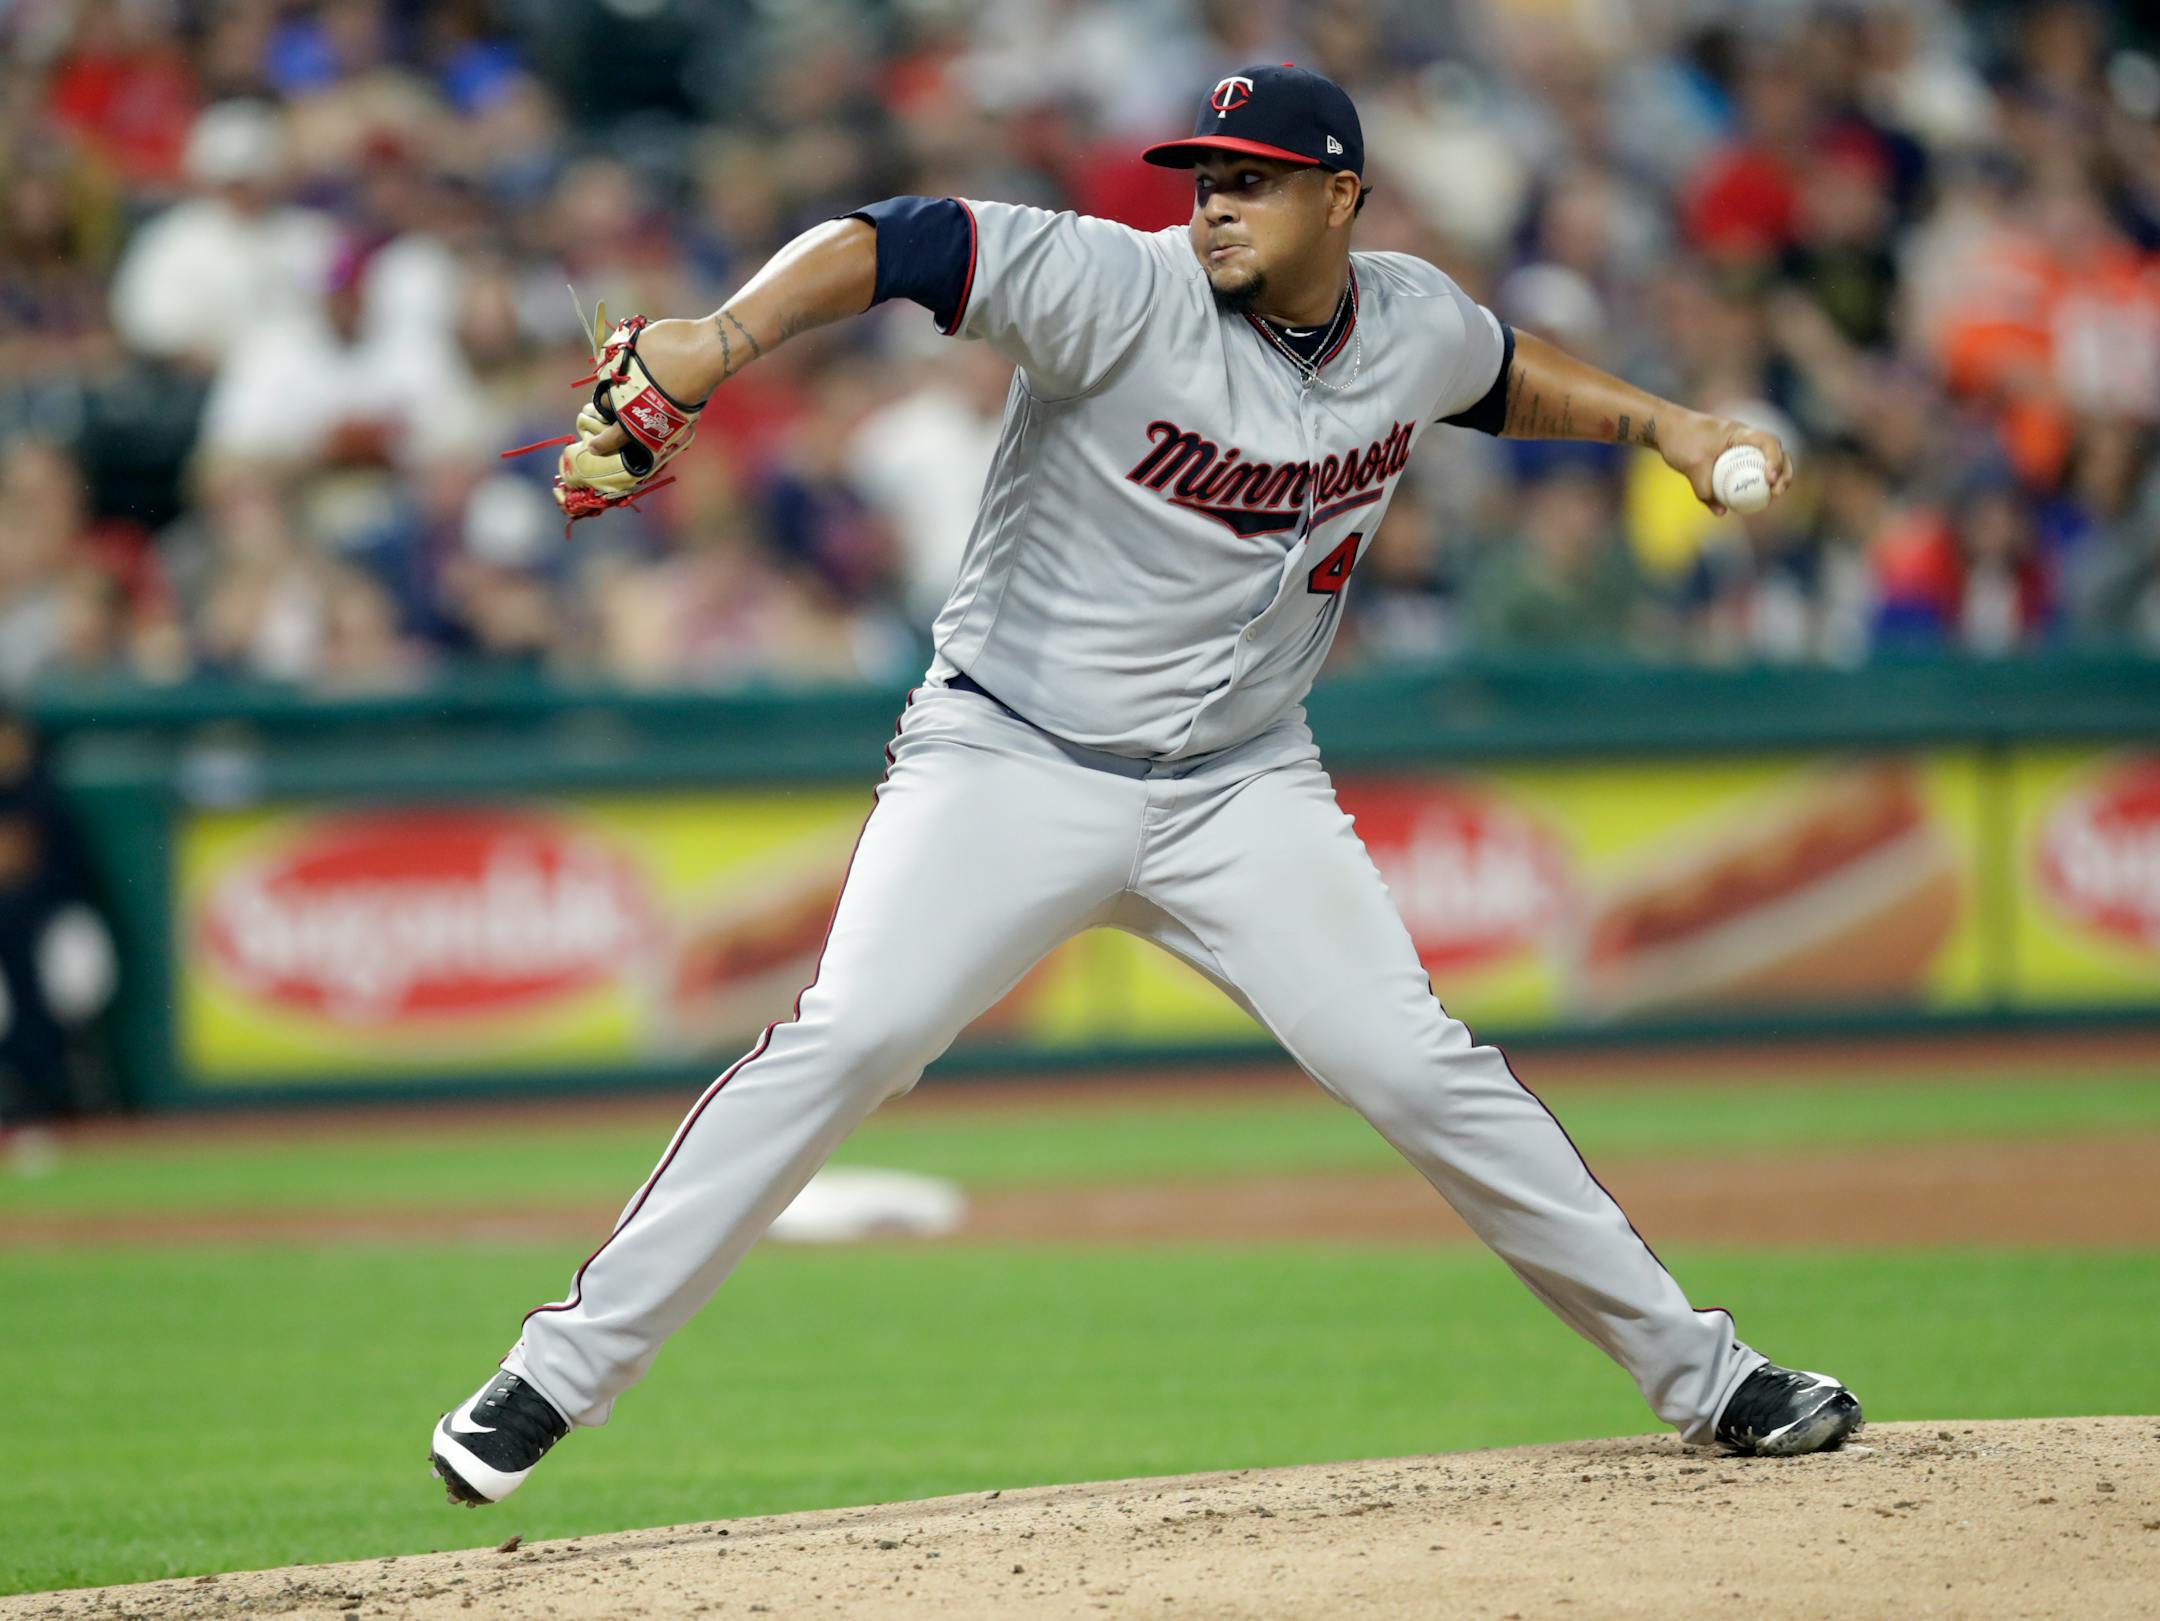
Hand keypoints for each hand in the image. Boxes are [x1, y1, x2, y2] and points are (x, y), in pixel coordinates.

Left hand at [1658, 411, 1793, 515]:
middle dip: (1784, 473)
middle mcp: (1746, 440)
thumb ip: (1705, 489)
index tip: (1769, 479)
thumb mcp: (1692, 465)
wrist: (1667, 430)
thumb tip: (1721, 512)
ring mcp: (1742, 449)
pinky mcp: (1733, 460)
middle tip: (1776, 494)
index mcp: (1741, 433)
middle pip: (1777, 453)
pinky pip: (1750, 472)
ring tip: (1770, 500)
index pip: (1768, 442)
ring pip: (1766, 464)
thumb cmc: (1681, 440)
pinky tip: (1751, 503)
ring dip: (1774, 481)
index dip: (1775, 460)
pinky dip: (1755, 485)